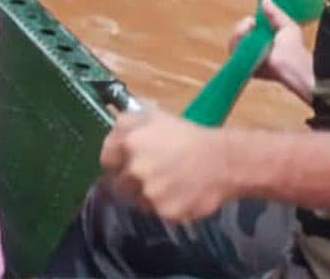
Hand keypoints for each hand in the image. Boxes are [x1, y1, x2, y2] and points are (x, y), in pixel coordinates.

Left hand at [100, 109, 239, 222]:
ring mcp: (148, 194)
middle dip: (131, 178)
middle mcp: (134, 171)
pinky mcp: (164, 212)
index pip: (106, 159)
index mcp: (128, 143)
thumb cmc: (187, 136)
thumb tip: (110, 129)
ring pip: (136, 199)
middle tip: (150, 173)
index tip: (125, 162)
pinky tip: (176, 193)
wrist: (223, 162)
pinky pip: (155, 211)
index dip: (116, 161)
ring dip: (144, 194)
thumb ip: (126, 123)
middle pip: (119, 182)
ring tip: (165, 184)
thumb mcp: (154, 117)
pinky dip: (162, 205)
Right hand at [231, 0, 315, 100]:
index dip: (247, 23)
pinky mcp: (243, 64)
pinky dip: (238, 41)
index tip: (254, 20)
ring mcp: (247, 58)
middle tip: (251, 22)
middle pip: (238, 34)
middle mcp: (254, 50)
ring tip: (250, 27)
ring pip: (233, 41)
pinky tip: (247, 37)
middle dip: (241, 26)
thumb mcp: (287, 26)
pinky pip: (233, 49)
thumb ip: (275, 13)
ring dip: (239, 31)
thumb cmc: (295, 49)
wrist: (293, 66)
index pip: (247, 29)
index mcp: (263, 42)